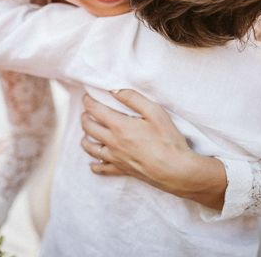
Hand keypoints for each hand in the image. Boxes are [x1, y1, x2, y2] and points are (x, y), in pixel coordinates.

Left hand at [81, 90, 226, 209]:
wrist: (175, 170)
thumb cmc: (168, 140)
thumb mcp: (155, 112)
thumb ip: (133, 98)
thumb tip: (114, 90)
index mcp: (119, 126)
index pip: (94, 110)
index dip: (88, 101)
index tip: (87, 97)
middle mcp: (112, 142)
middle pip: (88, 128)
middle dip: (84, 117)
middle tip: (87, 112)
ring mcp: (115, 158)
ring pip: (90, 148)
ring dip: (85, 138)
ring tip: (87, 132)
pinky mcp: (121, 170)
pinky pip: (102, 169)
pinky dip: (94, 165)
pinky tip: (93, 163)